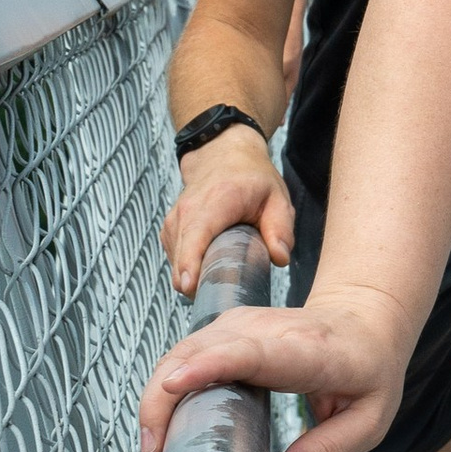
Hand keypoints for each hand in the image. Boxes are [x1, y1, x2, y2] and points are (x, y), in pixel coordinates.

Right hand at [136, 285, 413, 451]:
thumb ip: (329, 451)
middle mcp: (270, 329)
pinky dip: (168, 385)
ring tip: (155, 448)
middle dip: (165, 396)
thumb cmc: (370, 373)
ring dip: (159, 395)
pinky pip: (188, 352)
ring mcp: (245, 323)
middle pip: (202, 349)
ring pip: (186, 348)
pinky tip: (165, 425)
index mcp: (310, 350)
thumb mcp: (370, 421)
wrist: (366, 319)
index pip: (252, 352)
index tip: (173, 384)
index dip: (210, 365)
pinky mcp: (229, 328)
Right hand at [161, 128, 291, 294]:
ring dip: (196, 277)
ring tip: (222, 274)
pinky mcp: (170, 231)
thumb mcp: (277, 198)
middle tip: (224, 295)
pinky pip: (175, 260)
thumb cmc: (252, 179)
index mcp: (215, 201)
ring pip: (177, 264)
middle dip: (198, 283)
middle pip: (181, 257)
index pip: (195, 235)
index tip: (189, 287)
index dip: (189, 263)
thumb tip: (280, 259)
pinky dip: (190, 269)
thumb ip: (281, 229)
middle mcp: (188, 211)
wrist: (223, 156)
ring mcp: (174, 221)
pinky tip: (210, 265)